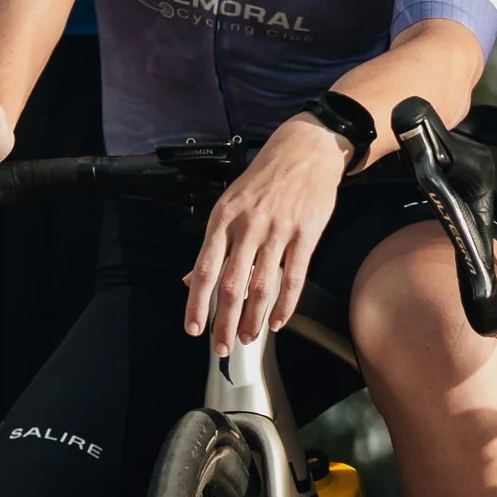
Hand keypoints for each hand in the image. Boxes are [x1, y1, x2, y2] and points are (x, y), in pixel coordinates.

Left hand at [182, 119, 348, 349]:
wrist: (305, 150)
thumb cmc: (264, 178)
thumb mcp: (229, 203)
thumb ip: (214, 244)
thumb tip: (191, 279)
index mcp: (223, 219)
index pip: (204, 269)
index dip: (197, 303)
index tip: (194, 329)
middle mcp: (248, 226)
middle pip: (230, 285)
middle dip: (224, 322)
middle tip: (221, 347)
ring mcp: (278, 231)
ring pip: (262, 286)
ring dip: (254, 319)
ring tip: (249, 338)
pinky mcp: (305, 234)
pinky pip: (294, 278)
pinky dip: (285, 305)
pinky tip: (277, 320)